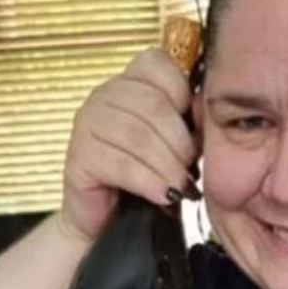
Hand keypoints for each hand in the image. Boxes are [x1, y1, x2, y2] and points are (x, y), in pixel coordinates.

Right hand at [60, 48, 198, 242]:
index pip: (157, 64)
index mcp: (128, 82)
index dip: (183, 96)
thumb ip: (190, 120)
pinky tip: (163, 195)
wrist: (112, 223)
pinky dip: (149, 182)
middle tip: (192, 169)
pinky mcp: (79, 158)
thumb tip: (208, 112)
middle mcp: (103, 95)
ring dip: (168, 165)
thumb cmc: (146, 180)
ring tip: (181, 186)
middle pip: (153, 104)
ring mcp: (86, 124)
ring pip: (138, 135)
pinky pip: (122, 164)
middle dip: (180, 141)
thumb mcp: (176, 144)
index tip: (193, 130)